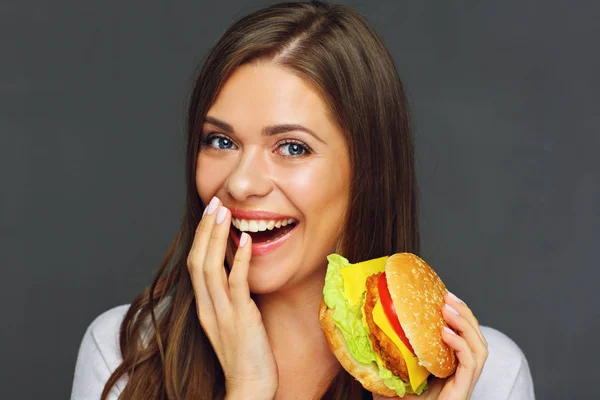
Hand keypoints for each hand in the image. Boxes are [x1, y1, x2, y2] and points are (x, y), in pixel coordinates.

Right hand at [187, 196, 277, 398]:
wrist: (249, 386)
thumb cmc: (245, 354)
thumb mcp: (232, 320)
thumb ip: (231, 297)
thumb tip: (239, 271)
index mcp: (205, 306)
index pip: (196, 264)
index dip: (201, 238)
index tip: (209, 214)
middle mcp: (208, 307)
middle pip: (198, 260)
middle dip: (205, 230)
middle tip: (214, 203)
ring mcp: (222, 312)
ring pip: (211, 267)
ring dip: (216, 237)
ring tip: (224, 212)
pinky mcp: (241, 318)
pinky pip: (237, 284)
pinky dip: (240, 260)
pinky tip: (246, 240)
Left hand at [373, 292, 487, 399]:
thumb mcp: (389, 375)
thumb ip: (384, 356)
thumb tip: (364, 331)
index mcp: (447, 369)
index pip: (461, 337)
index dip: (457, 316)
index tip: (443, 295)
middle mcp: (459, 375)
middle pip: (475, 338)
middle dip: (465, 314)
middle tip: (448, 296)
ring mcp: (462, 384)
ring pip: (479, 348)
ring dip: (466, 324)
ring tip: (448, 308)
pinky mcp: (462, 392)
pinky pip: (471, 364)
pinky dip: (461, 344)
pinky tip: (445, 332)